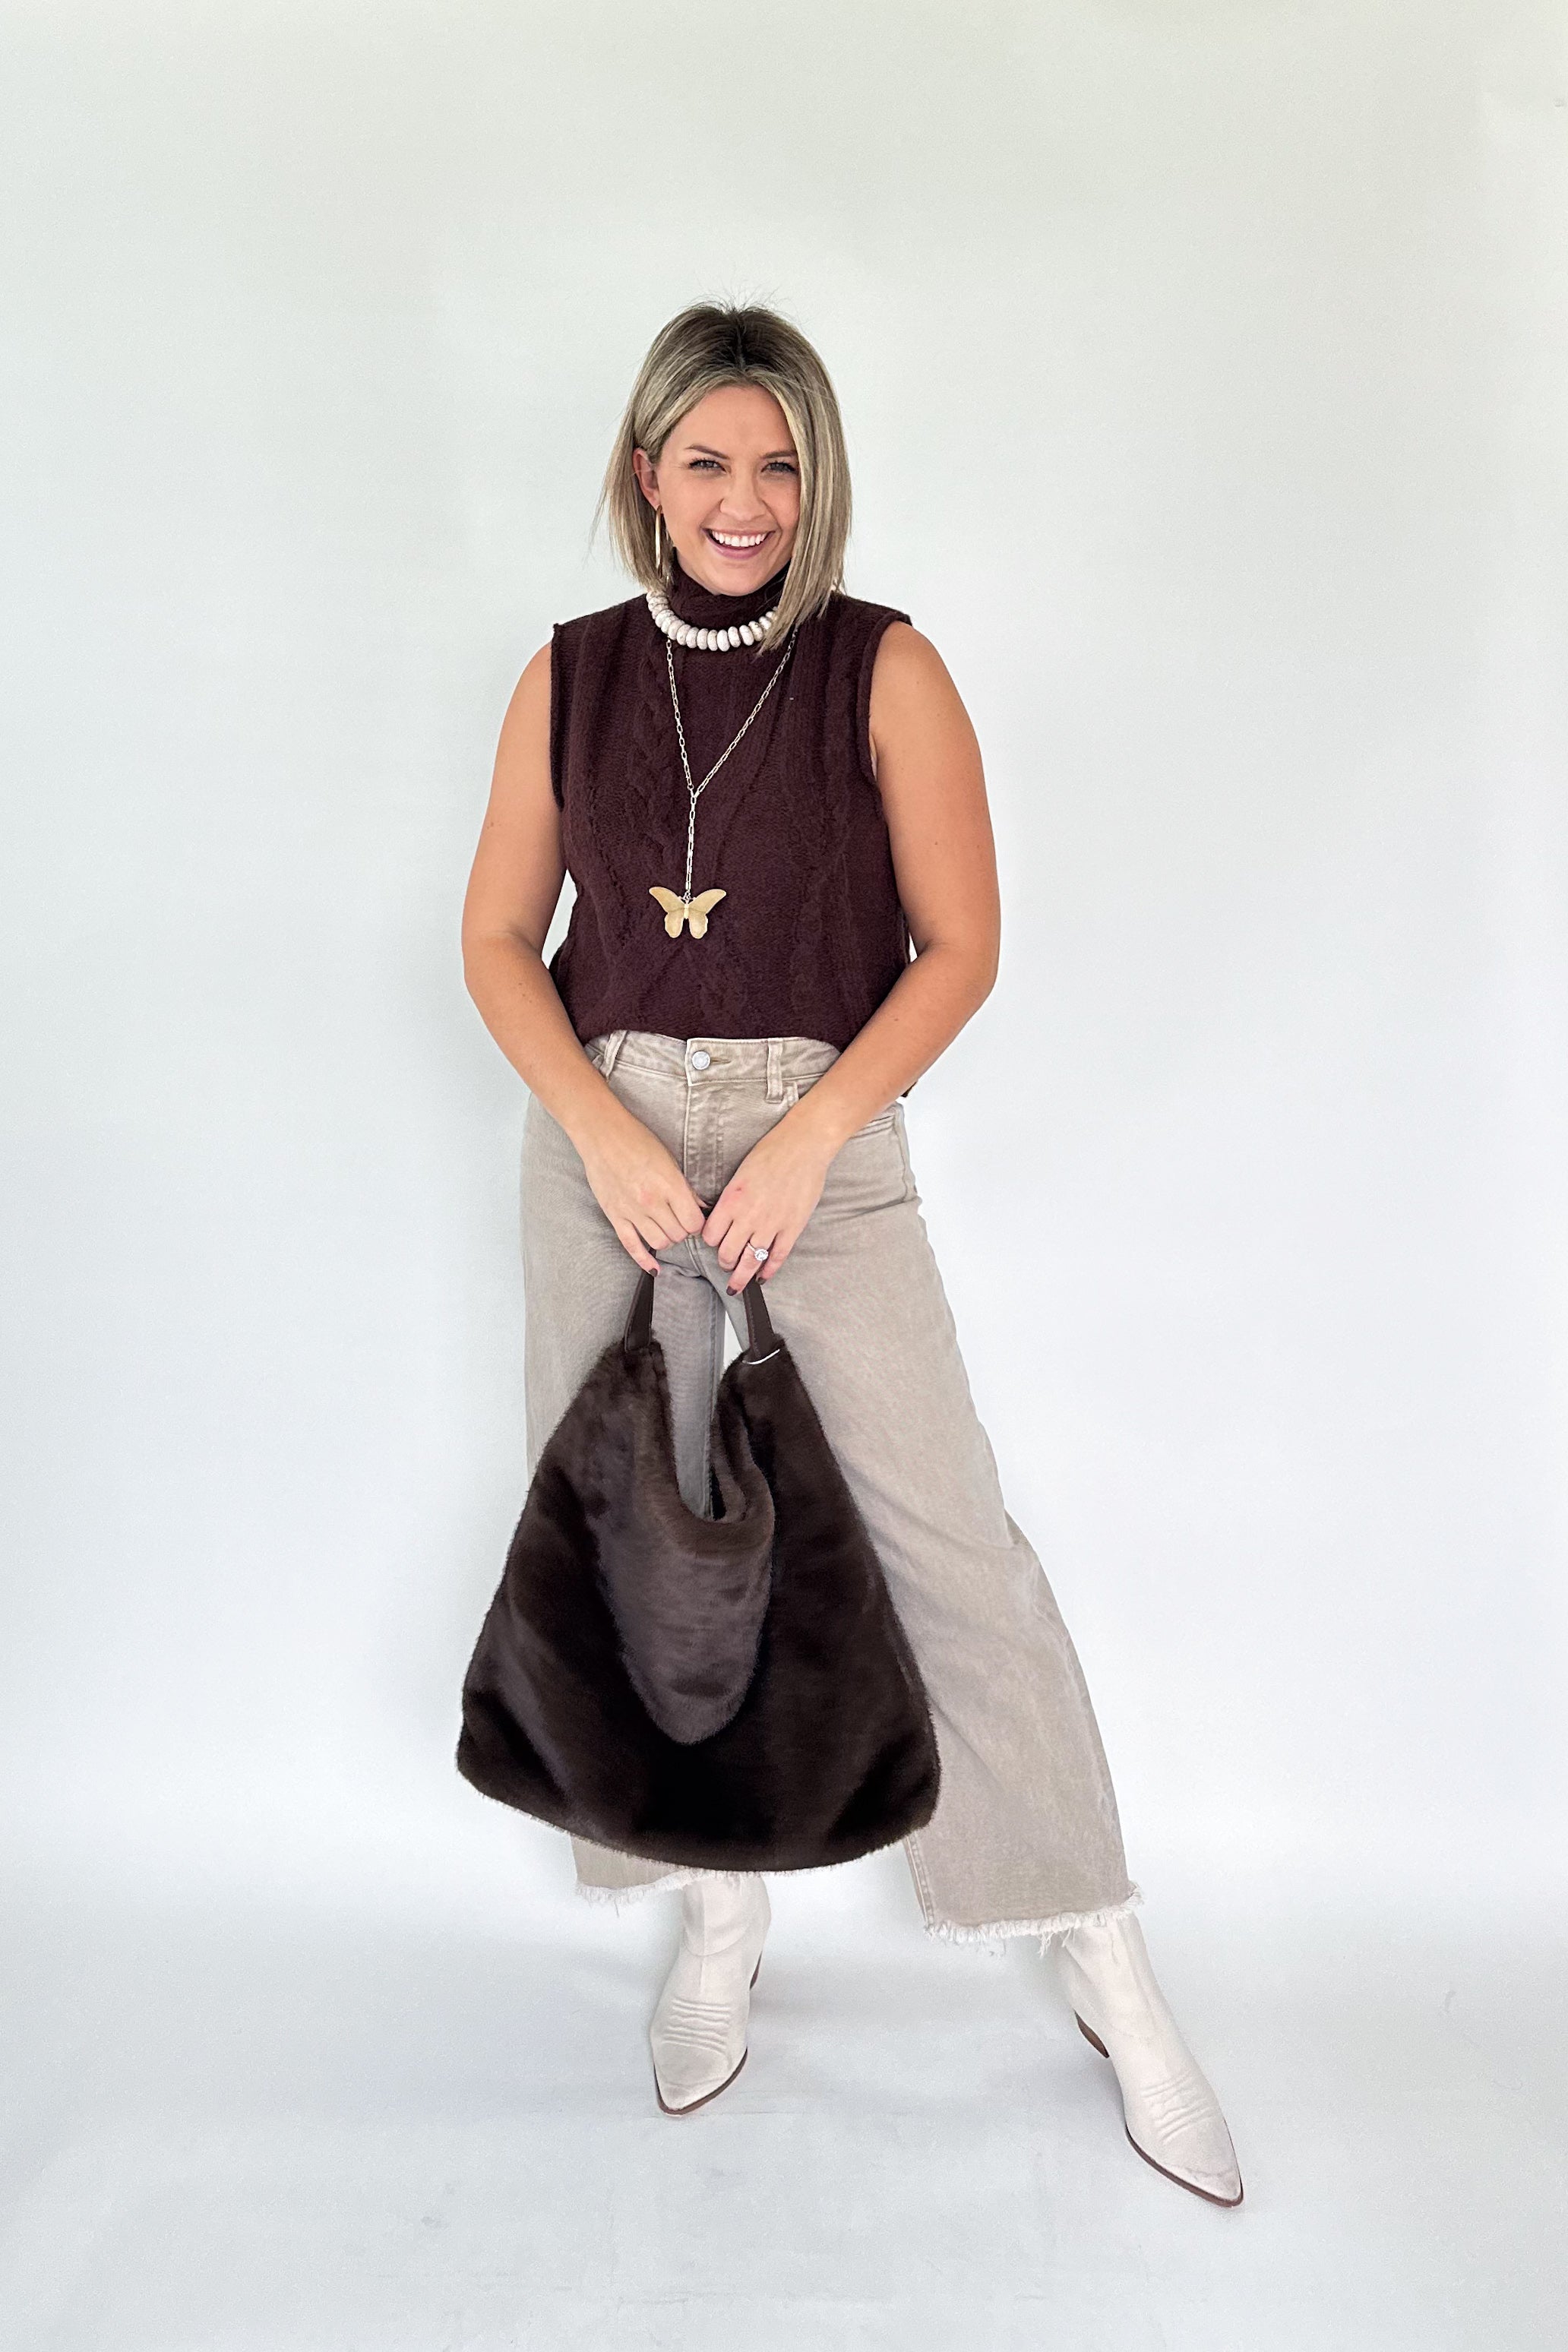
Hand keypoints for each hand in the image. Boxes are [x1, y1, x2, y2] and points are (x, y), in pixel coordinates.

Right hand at [577, 1107, 707, 1274]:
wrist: (601, 1135)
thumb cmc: (637, 1140)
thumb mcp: (669, 1160)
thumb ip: (685, 1188)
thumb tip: (702, 1207)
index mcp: (669, 1185)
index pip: (693, 1222)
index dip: (697, 1223)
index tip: (695, 1217)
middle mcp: (651, 1202)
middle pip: (678, 1235)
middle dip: (683, 1230)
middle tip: (680, 1220)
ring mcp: (631, 1211)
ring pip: (660, 1243)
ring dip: (667, 1239)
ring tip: (666, 1228)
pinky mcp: (615, 1216)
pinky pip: (631, 1246)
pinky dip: (644, 1260)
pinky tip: (654, 1268)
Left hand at [701, 1111, 833, 1293]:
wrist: (803, 1146)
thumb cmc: (772, 1152)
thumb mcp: (740, 1174)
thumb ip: (731, 1198)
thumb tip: (724, 1216)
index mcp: (731, 1201)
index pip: (710, 1235)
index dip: (710, 1242)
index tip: (713, 1242)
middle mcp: (748, 1217)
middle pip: (728, 1253)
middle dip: (724, 1262)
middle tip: (725, 1265)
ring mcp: (772, 1225)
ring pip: (750, 1261)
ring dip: (742, 1276)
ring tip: (737, 1284)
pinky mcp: (792, 1228)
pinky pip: (777, 1257)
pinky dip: (769, 1271)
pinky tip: (764, 1277)